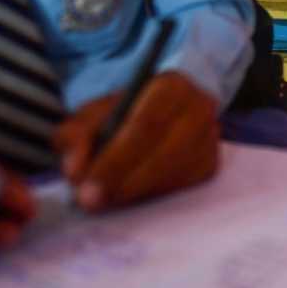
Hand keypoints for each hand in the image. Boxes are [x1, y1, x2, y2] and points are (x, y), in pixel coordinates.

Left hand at [54, 71, 219, 211]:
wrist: (155, 114)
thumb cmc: (122, 114)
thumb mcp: (92, 114)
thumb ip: (76, 135)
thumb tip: (75, 170)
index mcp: (171, 86)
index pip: (147, 125)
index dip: (116, 159)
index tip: (85, 186)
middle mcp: (199, 110)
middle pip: (164, 152)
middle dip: (123, 181)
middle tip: (90, 202)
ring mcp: (209, 139)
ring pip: (173, 174)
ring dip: (135, 193)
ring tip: (103, 201)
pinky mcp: (211, 165)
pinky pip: (182, 187)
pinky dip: (151, 196)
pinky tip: (129, 197)